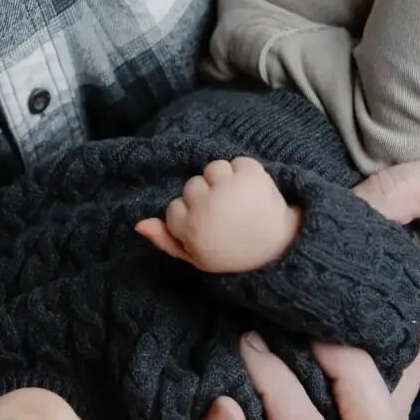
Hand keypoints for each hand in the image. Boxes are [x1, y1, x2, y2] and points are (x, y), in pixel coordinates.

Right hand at [136, 156, 301, 273]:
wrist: (281, 250)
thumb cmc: (233, 254)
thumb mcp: (196, 258)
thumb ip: (166, 241)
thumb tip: (138, 224)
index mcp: (190, 228)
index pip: (174, 207)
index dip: (190, 216)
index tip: (208, 227)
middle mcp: (206, 206)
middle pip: (192, 185)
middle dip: (206, 196)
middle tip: (226, 214)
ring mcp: (229, 188)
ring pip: (213, 169)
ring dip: (224, 180)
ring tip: (239, 199)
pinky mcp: (252, 176)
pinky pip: (239, 161)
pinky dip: (246, 172)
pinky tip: (253, 191)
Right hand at [151, 304, 419, 419]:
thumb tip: (226, 406)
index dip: (276, 381)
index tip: (243, 341)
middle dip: (350, 365)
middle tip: (309, 319)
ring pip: (397, 411)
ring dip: (393, 358)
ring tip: (384, 301)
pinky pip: (391, 406)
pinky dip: (402, 362)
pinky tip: (411, 317)